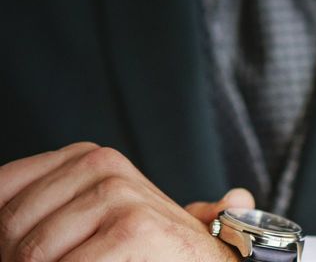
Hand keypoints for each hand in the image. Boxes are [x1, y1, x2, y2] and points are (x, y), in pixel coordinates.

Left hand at [0, 142, 249, 260]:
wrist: (202, 259)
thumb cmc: (143, 244)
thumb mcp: (91, 212)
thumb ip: (48, 207)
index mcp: (87, 157)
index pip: (3, 187)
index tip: (12, 252)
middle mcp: (103, 166)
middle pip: (12, 225)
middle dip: (14, 258)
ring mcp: (119, 195)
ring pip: (33, 252)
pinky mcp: (133, 228)